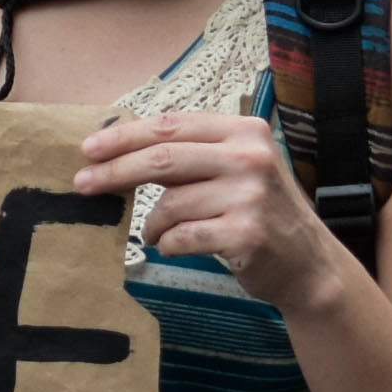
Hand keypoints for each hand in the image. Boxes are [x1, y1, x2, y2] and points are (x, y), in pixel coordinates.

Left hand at [75, 110, 335, 311]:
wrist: (309, 265)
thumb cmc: (260, 213)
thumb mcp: (236, 170)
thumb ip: (191, 156)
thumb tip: (119, 150)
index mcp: (244, 132)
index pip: (171, 126)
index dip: (124, 137)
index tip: (88, 150)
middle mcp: (250, 158)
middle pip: (163, 159)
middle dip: (115, 172)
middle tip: (82, 185)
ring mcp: (251, 196)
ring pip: (170, 204)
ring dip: (152, 223)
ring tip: (155, 233)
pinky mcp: (245, 234)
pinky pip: (182, 237)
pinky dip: (168, 244)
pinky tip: (174, 247)